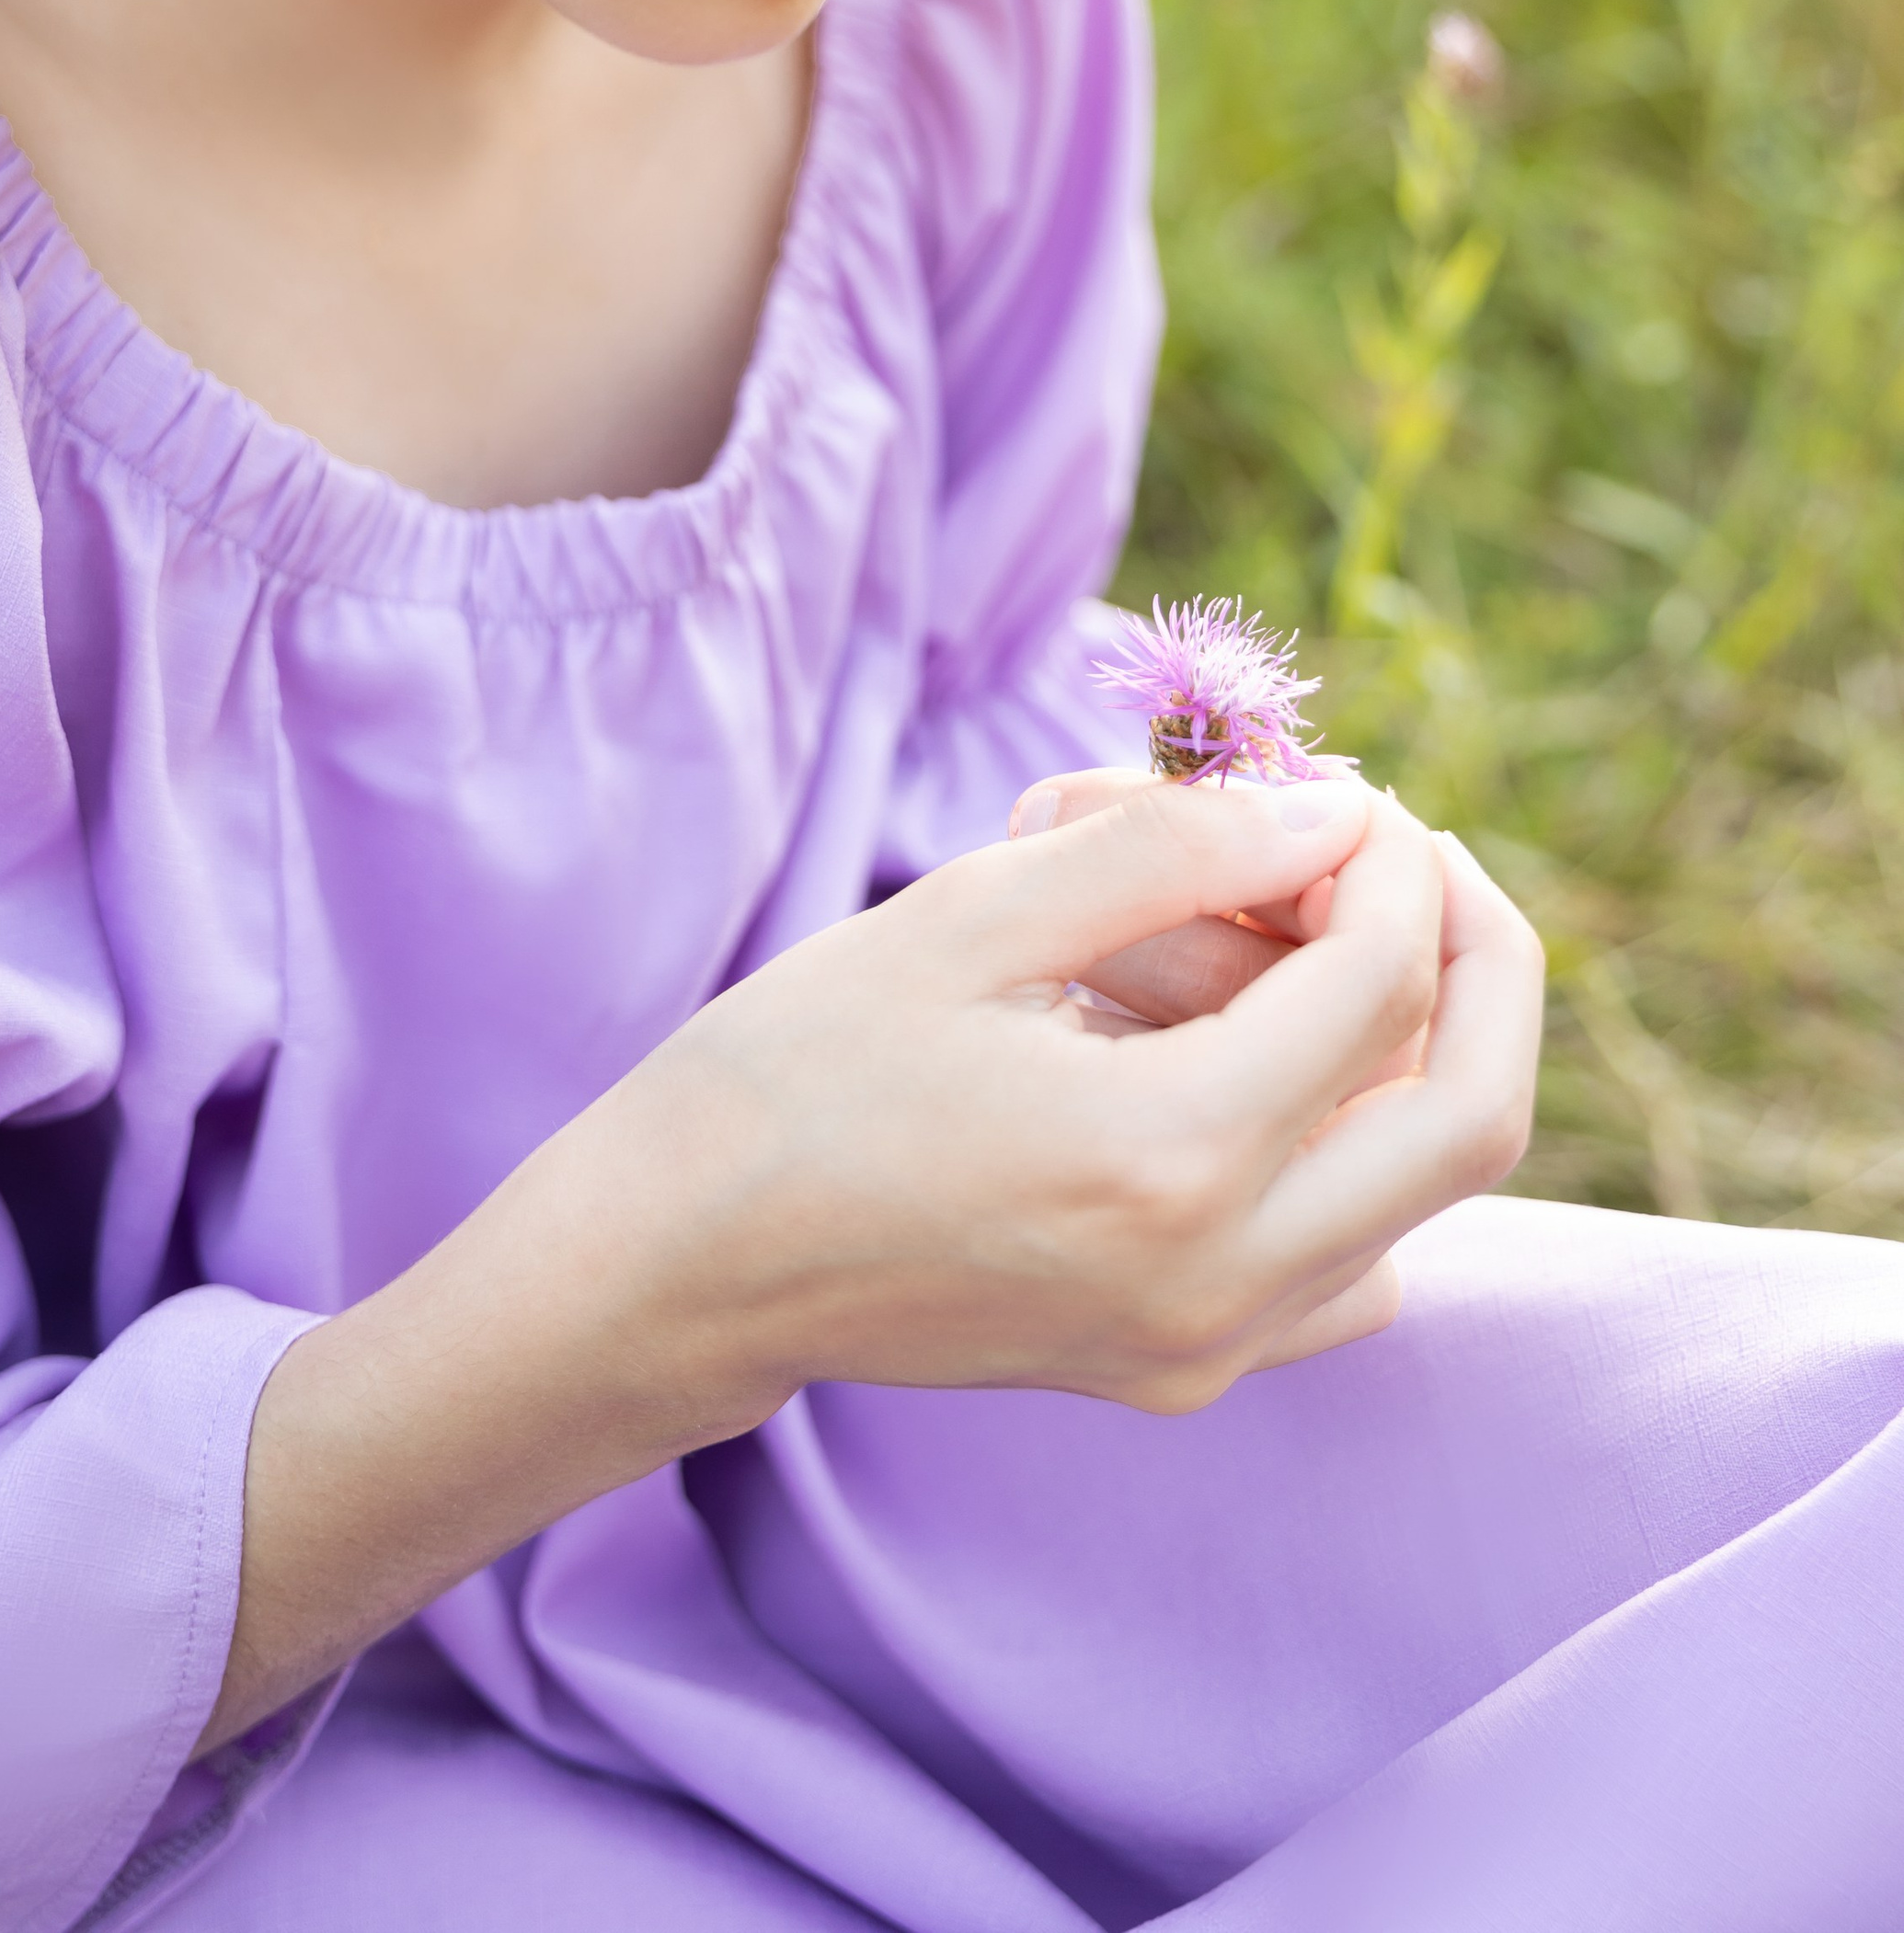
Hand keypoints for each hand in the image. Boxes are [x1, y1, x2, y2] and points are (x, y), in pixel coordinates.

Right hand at [587, 774, 1542, 1426]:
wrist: (680, 1263)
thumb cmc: (797, 1069)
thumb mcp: (971, 912)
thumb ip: (1173, 850)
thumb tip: (1336, 813)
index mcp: (1168, 1157)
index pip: (1382, 982)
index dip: (1386, 853)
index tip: (1335, 784)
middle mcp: (1222, 1282)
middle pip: (1475, 1117)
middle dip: (1473, 952)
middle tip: (1398, 850)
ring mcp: (1211, 1349)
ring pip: (1420, 1187)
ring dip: (1392, 1042)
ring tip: (1261, 937)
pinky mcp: (1183, 1371)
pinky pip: (1350, 1262)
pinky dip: (1342, 1144)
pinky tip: (1233, 1056)